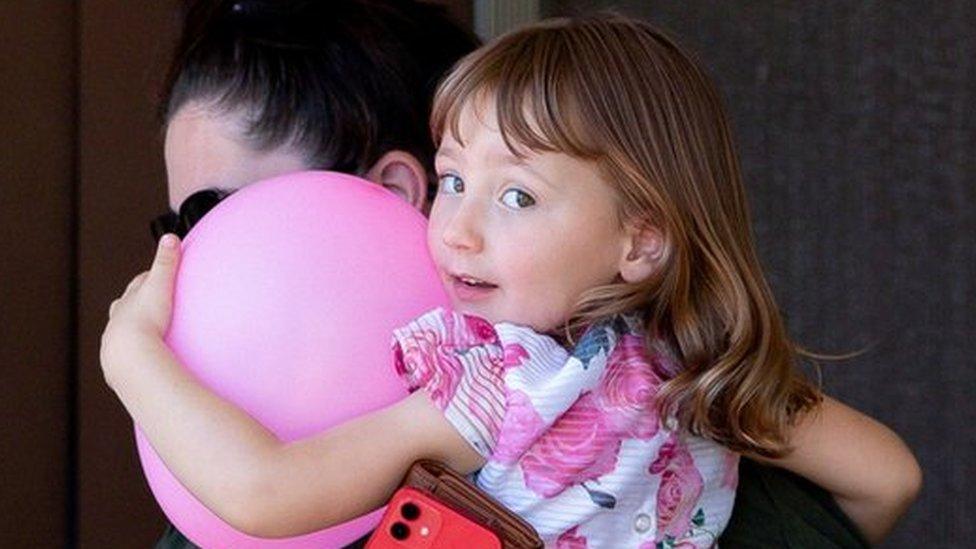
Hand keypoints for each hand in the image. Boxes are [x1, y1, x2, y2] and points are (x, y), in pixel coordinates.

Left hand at [100, 234, 181, 388]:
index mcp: (129, 300)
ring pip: (125, 330)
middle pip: (127, 305)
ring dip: (134, 328)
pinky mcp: (121, 362)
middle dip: (136, 301)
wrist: (130, 356)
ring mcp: (118, 340)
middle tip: (150, 301)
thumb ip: (166, 262)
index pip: (138, 284)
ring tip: (147, 331)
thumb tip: (170, 237)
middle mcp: (120, 319)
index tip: (155, 276)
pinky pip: (132, 354)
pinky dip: (138, 352)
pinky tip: (148, 358)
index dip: (147, 279)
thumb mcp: (159, 286)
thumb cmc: (145, 320)